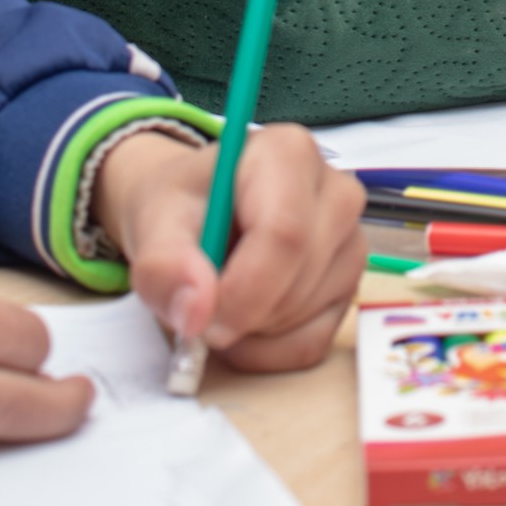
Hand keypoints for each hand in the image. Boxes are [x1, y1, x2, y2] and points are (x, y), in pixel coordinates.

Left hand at [95, 125, 366, 372]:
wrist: (198, 216)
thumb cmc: (182, 207)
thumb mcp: (153, 223)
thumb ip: (163, 263)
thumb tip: (196, 309)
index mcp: (289, 154)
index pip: (285, 233)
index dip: (244, 290)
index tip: (200, 320)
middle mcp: (336, 190)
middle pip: (301, 275)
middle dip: (244, 313)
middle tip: (200, 314)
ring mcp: (352, 237)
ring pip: (312, 311)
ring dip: (256, 330)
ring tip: (221, 304)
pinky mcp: (350, 281)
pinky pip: (318, 338)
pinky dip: (273, 351)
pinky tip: (246, 327)